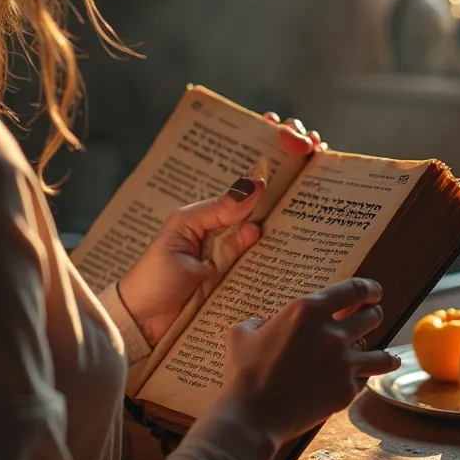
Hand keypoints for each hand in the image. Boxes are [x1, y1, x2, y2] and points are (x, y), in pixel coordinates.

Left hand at [119, 111, 321, 347]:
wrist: (144, 324)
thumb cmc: (154, 274)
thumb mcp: (182, 232)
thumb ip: (217, 211)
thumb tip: (255, 185)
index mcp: (211, 211)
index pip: (244, 179)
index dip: (268, 155)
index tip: (294, 134)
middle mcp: (229, 229)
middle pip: (267, 198)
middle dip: (290, 173)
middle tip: (313, 148)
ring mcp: (239, 256)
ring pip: (274, 227)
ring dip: (294, 206)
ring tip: (315, 183)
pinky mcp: (245, 282)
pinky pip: (268, 262)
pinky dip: (284, 249)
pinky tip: (299, 234)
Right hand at [220, 278, 400, 445]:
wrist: (253, 415)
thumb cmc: (243, 372)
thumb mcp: (241, 333)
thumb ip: (259, 321)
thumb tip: (267, 323)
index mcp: (307, 310)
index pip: (354, 290)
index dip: (369, 289)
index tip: (373, 292)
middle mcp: (332, 333)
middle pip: (372, 317)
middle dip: (373, 315)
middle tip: (370, 319)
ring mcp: (344, 364)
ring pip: (381, 354)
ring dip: (382, 352)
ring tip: (384, 355)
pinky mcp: (346, 391)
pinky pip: (364, 380)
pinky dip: (362, 379)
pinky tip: (359, 380)